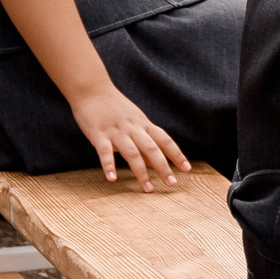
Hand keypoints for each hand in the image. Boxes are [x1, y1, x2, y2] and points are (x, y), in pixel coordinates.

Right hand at [68, 85, 186, 185]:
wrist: (92, 89)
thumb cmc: (114, 107)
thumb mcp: (134, 119)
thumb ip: (143, 139)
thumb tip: (152, 160)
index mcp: (143, 124)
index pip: (165, 140)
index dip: (176, 154)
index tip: (187, 169)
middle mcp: (133, 128)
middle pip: (152, 148)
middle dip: (163, 167)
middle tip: (172, 184)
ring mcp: (116, 131)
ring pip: (132, 153)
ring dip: (141, 172)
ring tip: (148, 189)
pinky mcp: (98, 134)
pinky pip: (105, 152)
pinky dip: (109, 166)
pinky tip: (112, 179)